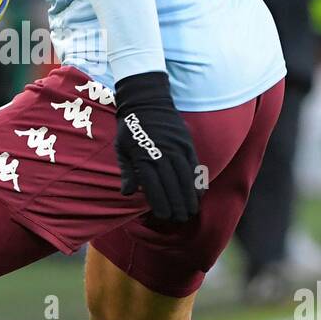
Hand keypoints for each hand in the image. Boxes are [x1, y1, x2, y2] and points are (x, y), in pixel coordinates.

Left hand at [113, 71, 200, 222]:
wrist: (146, 100)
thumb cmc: (130, 127)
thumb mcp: (121, 148)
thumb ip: (127, 171)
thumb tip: (128, 193)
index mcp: (143, 156)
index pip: (153, 185)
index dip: (160, 202)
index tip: (164, 216)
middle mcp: (161, 152)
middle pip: (171, 184)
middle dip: (176, 204)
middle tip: (180, 219)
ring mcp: (176, 147)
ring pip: (185, 176)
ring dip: (189, 196)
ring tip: (191, 211)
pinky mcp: (186, 142)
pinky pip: (194, 165)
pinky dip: (197, 180)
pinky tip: (199, 193)